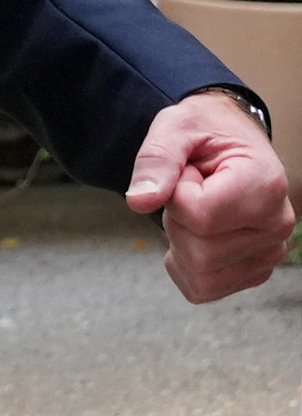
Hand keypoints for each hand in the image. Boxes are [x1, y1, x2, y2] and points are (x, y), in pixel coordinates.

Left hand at [125, 94, 292, 302]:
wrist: (229, 139)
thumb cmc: (205, 130)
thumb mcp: (175, 126)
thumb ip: (156, 160)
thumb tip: (139, 201)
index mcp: (264, 184)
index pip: (200, 216)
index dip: (177, 194)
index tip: (190, 171)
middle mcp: (276, 225)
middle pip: (200, 252)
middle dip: (177, 220)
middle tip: (192, 189)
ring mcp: (269, 253)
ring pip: (201, 275)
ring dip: (181, 243)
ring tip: (196, 208)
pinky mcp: (254, 271)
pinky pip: (204, 289)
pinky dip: (185, 266)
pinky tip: (193, 235)